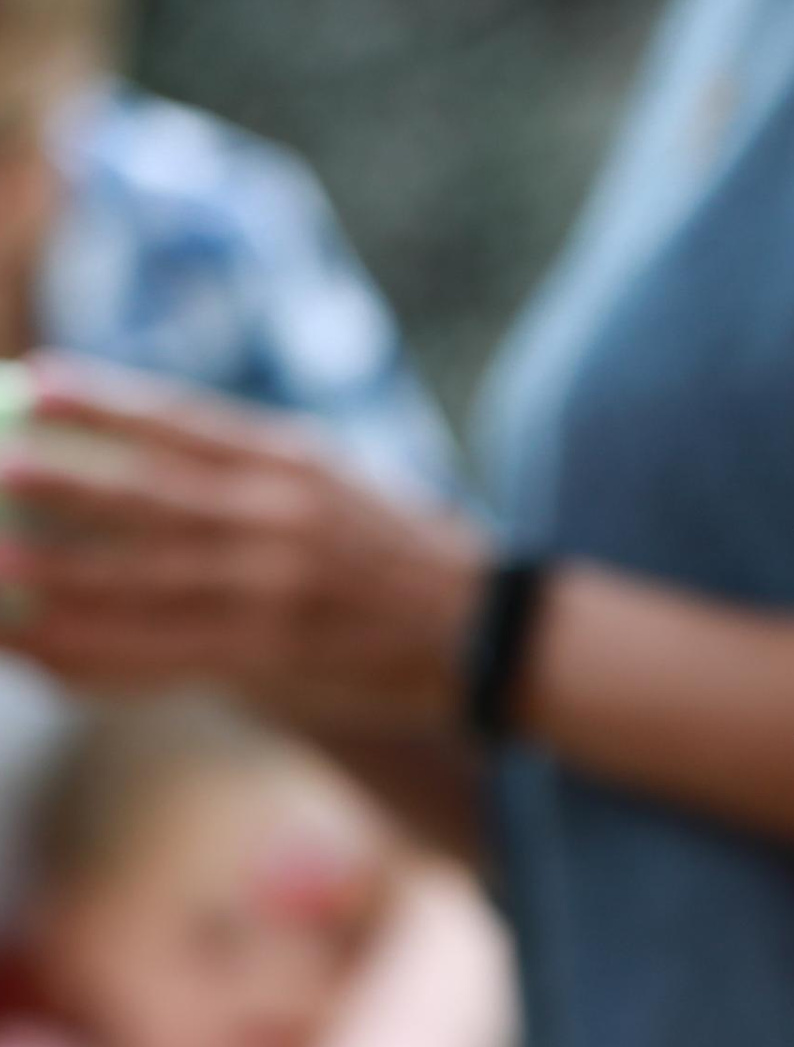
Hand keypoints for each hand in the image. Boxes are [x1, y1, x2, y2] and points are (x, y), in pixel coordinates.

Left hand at [0, 353, 488, 727]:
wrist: (494, 637)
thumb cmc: (409, 557)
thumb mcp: (341, 483)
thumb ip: (256, 467)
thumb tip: (150, 449)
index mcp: (298, 467)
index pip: (185, 425)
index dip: (106, 405)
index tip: (36, 385)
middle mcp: (283, 525)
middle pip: (149, 500)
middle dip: (61, 486)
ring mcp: (277, 597)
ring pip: (144, 587)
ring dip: (57, 582)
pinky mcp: (276, 661)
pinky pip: (167, 660)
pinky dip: (98, 660)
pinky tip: (43, 657)